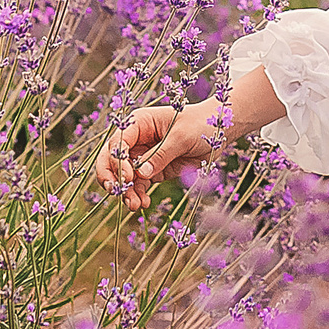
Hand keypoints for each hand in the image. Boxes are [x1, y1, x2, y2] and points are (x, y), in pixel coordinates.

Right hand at [93, 101, 226, 211]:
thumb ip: (161, 154)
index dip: (117, 160)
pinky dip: (137, 195)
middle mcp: (136, 139)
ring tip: (134, 205)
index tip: (127, 176)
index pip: (118, 142)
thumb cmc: (199, 124)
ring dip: (125, 191)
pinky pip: (138, 185)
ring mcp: (142, 156)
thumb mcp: (181, 136)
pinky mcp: (152, 170)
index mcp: (139, 123)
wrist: (218, 133)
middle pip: (111, 159)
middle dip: (110, 176)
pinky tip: (143, 204)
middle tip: (116, 193)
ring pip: (123, 176)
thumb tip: (140, 173)